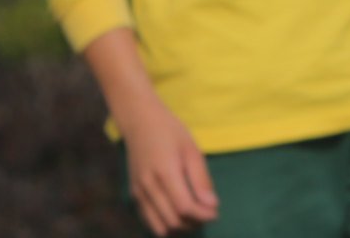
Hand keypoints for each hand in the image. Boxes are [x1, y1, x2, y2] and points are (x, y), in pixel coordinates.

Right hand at [116, 92, 218, 234]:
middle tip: (208, 213)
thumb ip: (201, 179)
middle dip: (193, 222)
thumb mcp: (192, 150)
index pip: (184, 207)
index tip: (216, 212)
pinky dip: (164, 222)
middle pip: (172, 220)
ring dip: (179, 226)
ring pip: (159, 225)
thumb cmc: (171, 132)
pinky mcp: (133, 195)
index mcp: (165, 173)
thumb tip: (212, 205)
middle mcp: (148, 187)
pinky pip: (149, 220)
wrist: (140, 123)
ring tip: (194, 215)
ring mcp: (138, 193)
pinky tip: (178, 212)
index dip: (202, 215)